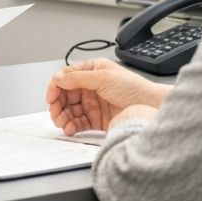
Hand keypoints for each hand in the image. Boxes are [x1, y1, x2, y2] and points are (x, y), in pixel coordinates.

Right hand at [46, 59, 167, 134]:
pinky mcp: (96, 119)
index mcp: (91, 71)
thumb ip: (78, 78)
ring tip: (63, 124)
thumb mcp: (103, 78)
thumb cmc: (133, 88)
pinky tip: (70, 129)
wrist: (150, 107)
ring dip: (63, 117)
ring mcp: (93, 103)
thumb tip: (58, 78)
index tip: (51, 98)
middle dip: (58, 106)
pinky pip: (78, 123)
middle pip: (65, 96)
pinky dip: (72, 127)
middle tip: (55, 114)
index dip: (56, 88)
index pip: (66, 78)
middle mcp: (90, 87)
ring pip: (70, 110)